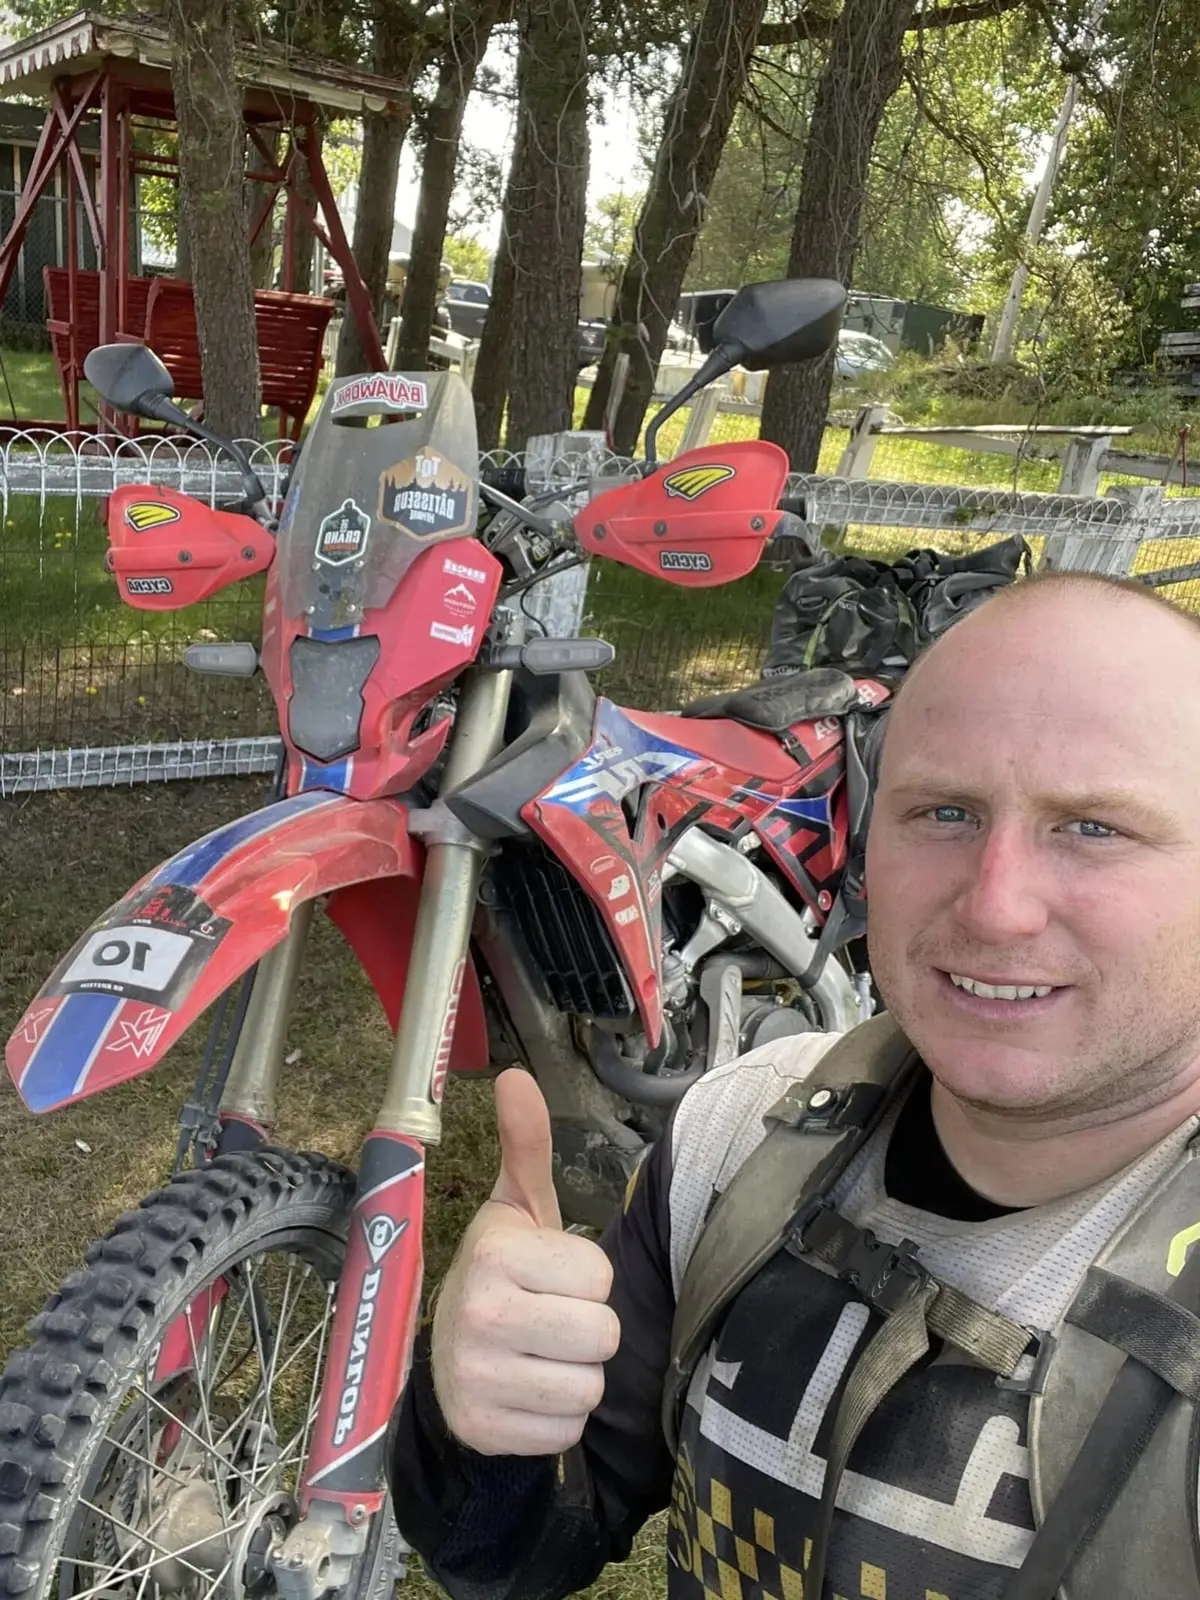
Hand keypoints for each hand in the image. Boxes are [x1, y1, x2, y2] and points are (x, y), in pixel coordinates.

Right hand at [431, 1069, 620, 1454]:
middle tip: (549, 1319)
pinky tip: (527, 1392)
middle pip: (602, 1334)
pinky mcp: (486, 1430)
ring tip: (539, 1354)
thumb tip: (516, 1076)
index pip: (599, 1275)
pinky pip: (568, 1429)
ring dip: (575, 1374)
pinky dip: (556, 1417)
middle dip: (586, 1329)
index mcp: (495, 1255)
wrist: (441, 1359)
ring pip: (590, 1387)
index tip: (550, 1276)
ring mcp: (480, 1378)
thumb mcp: (514, 1208)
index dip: (584, 1278)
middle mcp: (482, 1316)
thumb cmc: (498, 1275)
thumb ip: (526, 1145)